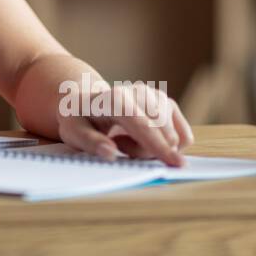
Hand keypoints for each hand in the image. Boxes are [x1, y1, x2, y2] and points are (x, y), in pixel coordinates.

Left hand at [57, 81, 193, 165]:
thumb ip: (90, 143)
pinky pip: (182, 135)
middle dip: (146, 152)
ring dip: (154, 148)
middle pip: (162, 134)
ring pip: (174, 136)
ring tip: (126, 140)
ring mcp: (156, 95)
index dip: (158, 145)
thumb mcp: (73, 132)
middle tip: (119, 145)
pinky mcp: (167, 103)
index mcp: (115, 98)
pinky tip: (144, 137)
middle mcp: (140, 91)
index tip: (176, 164)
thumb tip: (109, 153)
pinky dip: (167, 144)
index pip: (142, 125)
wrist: (88, 103)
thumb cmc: (80, 120)